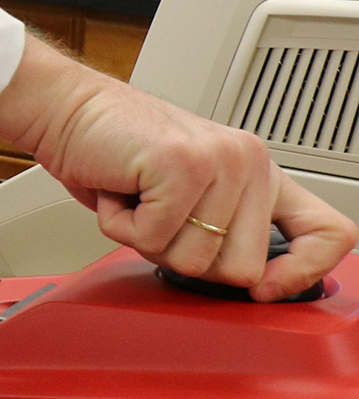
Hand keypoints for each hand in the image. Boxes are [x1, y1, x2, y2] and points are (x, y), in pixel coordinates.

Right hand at [0, 35, 357, 298]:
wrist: (66, 110)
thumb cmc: (119, 157)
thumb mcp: (189, 197)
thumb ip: (227, 233)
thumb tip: (255, 288)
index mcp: (261, 173)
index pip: (331, 234)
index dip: (306, 274)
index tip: (264, 289)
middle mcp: (251, 162)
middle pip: (243, 270)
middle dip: (186, 257)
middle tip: (160, 216)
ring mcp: (221, 160)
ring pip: (195, 260)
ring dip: (148, 240)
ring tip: (138, 197)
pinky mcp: (182, 164)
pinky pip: (155, 238)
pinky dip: (122, 226)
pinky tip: (120, 189)